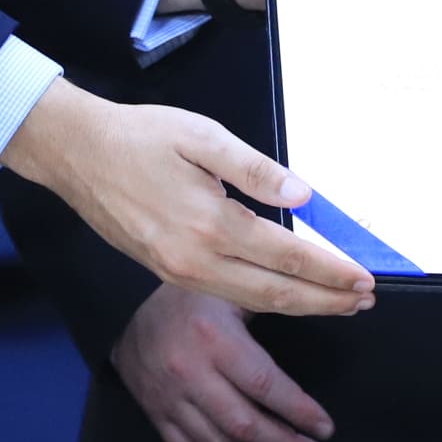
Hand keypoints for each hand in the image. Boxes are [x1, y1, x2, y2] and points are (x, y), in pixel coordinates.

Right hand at [3, 79, 374, 316]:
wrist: (76, 153)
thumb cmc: (140, 136)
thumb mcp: (203, 136)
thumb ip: (256, 168)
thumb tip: (302, 196)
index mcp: (210, 223)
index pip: (287, 257)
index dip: (330, 272)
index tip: (363, 279)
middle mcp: (195, 260)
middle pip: (275, 294)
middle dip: (325, 301)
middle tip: (364, 302)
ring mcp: (178, 272)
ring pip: (251, 303)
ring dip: (299, 306)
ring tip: (335, 304)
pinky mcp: (166, 272)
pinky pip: (225, 296)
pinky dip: (263, 302)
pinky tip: (281, 293)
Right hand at [111, 283, 338, 441]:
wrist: (125, 309)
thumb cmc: (192, 297)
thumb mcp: (234, 290)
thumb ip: (274, 305)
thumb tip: (330, 310)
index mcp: (215, 338)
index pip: (265, 386)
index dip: (300, 412)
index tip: (326, 429)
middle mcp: (190, 372)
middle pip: (245, 426)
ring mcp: (169, 399)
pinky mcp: (157, 416)